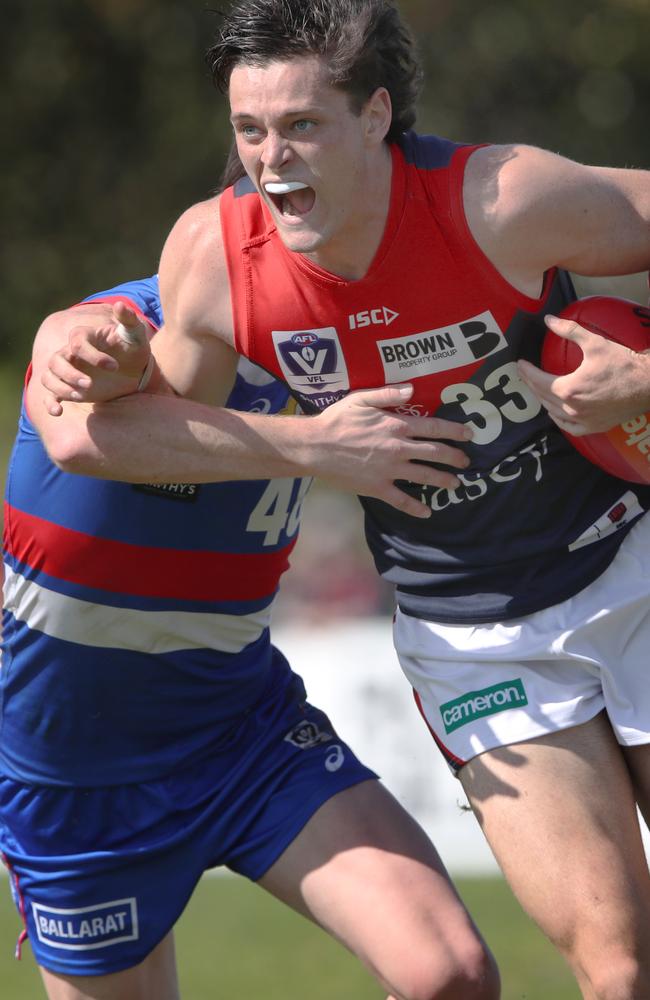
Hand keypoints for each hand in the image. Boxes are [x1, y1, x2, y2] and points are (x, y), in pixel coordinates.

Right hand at [41, 302, 152, 415]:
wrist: (135, 371)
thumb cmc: (133, 349)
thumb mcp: (135, 334)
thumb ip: (129, 319)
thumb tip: (120, 304)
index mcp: (85, 337)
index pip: (77, 343)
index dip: (92, 355)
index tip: (114, 366)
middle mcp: (71, 353)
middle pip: (56, 360)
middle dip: (70, 374)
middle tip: (90, 385)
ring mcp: (69, 371)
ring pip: (49, 377)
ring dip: (61, 387)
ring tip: (81, 395)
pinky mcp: (70, 388)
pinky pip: (50, 395)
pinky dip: (50, 403)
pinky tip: (58, 412)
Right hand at [306, 384, 472, 518]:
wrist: (315, 447)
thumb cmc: (336, 421)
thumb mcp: (360, 399)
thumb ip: (388, 394)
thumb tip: (412, 389)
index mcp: (395, 426)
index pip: (433, 427)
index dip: (454, 431)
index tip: (468, 434)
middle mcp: (397, 449)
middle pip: (435, 453)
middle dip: (454, 457)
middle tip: (466, 461)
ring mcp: (389, 470)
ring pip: (424, 476)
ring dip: (443, 480)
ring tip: (455, 484)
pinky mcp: (377, 488)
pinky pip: (401, 500)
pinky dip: (415, 507)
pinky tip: (427, 512)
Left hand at [517, 313, 649, 434]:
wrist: (648, 385)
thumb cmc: (622, 363)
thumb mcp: (594, 343)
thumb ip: (569, 330)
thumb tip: (548, 320)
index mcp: (568, 389)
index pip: (537, 380)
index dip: (526, 371)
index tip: (519, 363)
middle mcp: (571, 409)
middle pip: (542, 396)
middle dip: (531, 383)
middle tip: (525, 373)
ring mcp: (582, 421)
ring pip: (553, 412)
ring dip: (542, 400)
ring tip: (537, 388)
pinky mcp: (593, 427)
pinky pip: (569, 428)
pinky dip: (558, 420)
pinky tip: (554, 413)